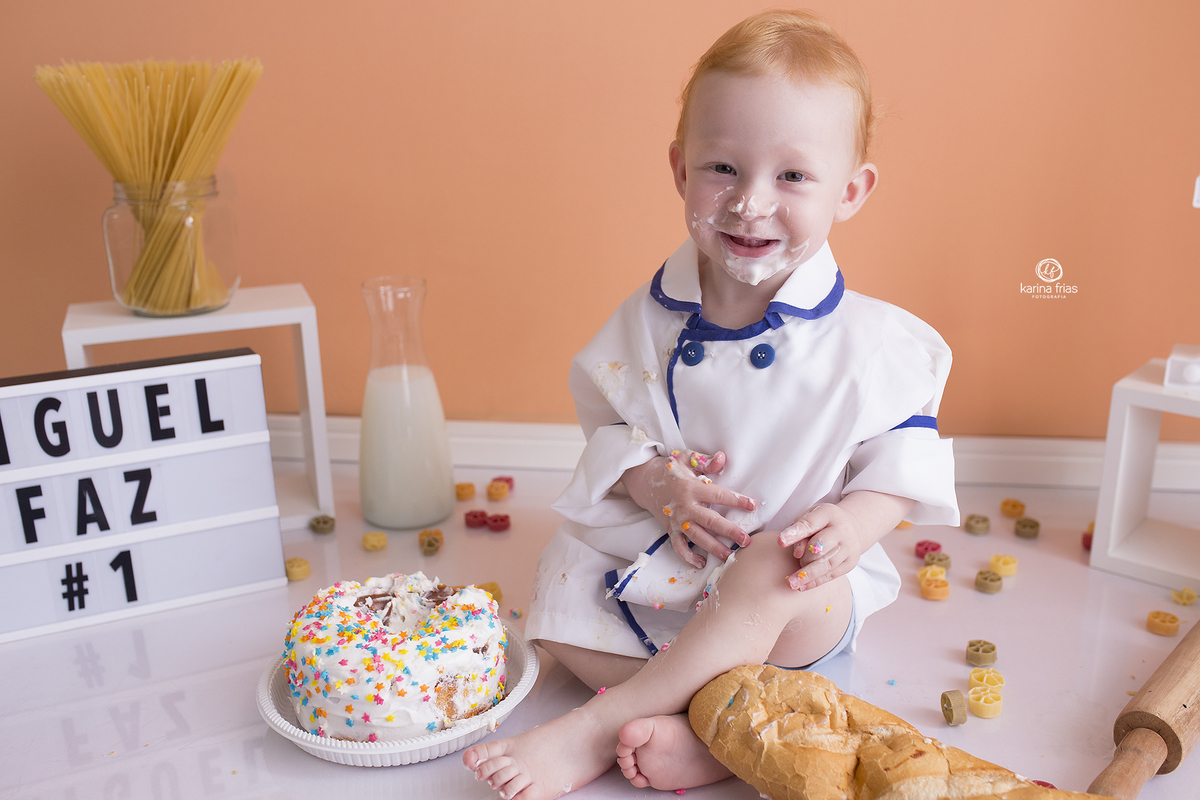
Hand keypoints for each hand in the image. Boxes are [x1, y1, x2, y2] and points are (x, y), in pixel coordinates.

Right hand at [622, 449, 755, 568]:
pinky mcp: (670, 529)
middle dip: (729, 531)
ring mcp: (677, 520)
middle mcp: (684, 506)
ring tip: (730, 556)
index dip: (736, 501)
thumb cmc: (670, 470)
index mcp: (691, 488)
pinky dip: (688, 556)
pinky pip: (679, 546)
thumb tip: (722, 458)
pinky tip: (702, 562)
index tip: (752, 505)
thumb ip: (705, 461)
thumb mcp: (686, 459)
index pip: (718, 495)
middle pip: (710, 521)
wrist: (644, 481)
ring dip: (714, 548)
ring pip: (698, 537)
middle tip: (746, 540)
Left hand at [778, 503, 866, 590]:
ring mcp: (848, 547)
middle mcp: (841, 529)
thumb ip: (799, 532)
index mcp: (828, 513)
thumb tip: (796, 554)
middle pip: (822, 544)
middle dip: (805, 556)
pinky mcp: (850, 562)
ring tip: (791, 583)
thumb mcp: (808, 519)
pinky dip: (816, 582)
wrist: (851, 527)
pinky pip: (832, 574)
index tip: (780, 542)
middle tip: (794, 561)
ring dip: (808, 574)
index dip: (795, 533)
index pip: (810, 523)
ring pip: (828, 563)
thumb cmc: (820, 524)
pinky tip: (801, 587)